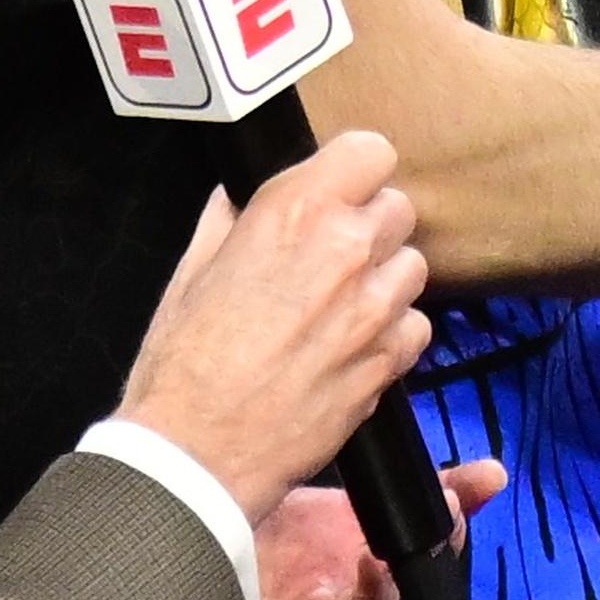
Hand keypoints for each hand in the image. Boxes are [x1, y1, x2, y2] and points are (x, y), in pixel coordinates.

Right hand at [120, 136, 441, 522]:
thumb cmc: (182, 362)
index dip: (354, 171)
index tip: (341, 188)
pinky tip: (349, 346)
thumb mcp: (193, 270)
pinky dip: (392, 331)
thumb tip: (245, 196)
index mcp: (294, 213)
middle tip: (330, 256)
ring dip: (383, 279)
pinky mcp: (392, 356)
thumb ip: (233, 220)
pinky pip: (416, 324)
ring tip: (335, 306)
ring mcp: (377, 305)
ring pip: (413, 266)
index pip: (370, 151)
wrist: (198, 449)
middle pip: (398, 208)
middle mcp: (347, 249)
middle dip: (368, 227)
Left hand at [254, 460, 503, 599]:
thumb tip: (495, 470)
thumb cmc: (259, 540)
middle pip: (400, 592)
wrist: (186, 560)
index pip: (423, 553)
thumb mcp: (325, 502)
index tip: (451, 502)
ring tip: (373, 563)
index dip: (445, 532)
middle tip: (426, 529)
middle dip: (415, 564)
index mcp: (365, 566)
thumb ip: (392, 486)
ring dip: (377, 599)